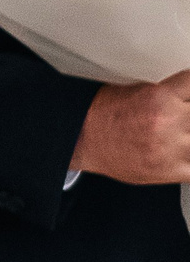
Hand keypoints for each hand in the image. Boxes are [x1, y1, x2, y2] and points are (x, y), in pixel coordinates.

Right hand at [72, 71, 189, 182]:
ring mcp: (171, 149)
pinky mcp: (171, 171)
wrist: (82, 139)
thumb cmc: (105, 114)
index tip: (185, 99)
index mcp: (160, 97)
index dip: (189, 94)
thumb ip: (176, 94)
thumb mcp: (143, 90)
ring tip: (179, 135)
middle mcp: (167, 122)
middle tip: (179, 119)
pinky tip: (181, 154)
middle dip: (188, 114)